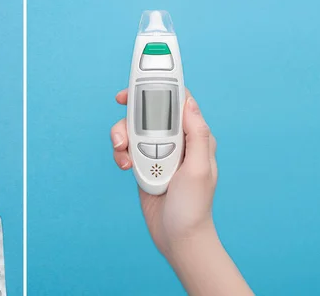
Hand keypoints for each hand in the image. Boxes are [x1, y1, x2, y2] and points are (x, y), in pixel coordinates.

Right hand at [110, 88, 217, 257]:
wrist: (178, 237)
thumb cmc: (194, 207)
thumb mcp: (198, 169)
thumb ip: (196, 134)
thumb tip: (189, 102)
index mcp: (195, 136)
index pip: (179, 101)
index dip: (159, 87)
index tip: (139, 83)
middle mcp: (177, 140)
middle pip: (149, 112)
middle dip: (131, 116)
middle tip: (121, 120)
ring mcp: (159, 152)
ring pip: (134, 130)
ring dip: (123, 138)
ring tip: (124, 155)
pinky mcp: (144, 163)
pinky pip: (127, 149)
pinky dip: (121, 155)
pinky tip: (126, 167)